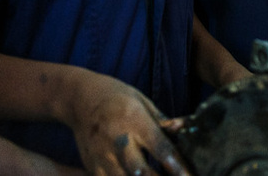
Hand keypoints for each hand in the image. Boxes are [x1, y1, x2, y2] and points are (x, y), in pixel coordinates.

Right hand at [66, 73, 190, 175]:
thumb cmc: (119, 98)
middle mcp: (118, 140)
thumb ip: (164, 123)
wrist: (81, 99)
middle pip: (141, 172)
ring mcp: (102, 156)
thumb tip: (186, 133)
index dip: (177, 166)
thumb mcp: (144, 103)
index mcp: (136, 121)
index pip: (161, 148)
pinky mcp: (92, 166)